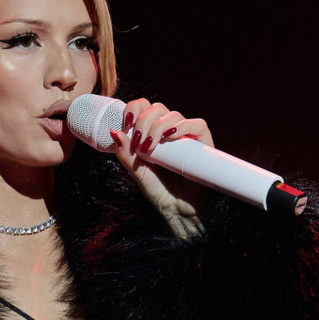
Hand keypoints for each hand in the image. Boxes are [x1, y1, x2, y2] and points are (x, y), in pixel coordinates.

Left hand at [109, 98, 212, 238]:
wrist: (179, 211)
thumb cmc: (159, 192)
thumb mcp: (137, 172)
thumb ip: (126, 154)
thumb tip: (114, 131)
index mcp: (152, 134)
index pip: (144, 108)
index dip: (134, 108)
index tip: (126, 123)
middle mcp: (170, 132)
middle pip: (157, 108)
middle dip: (144, 120)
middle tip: (139, 142)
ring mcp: (187, 136)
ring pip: (174, 114)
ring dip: (158, 126)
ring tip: (150, 146)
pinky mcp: (204, 143)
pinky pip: (197, 124)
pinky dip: (183, 126)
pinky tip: (171, 136)